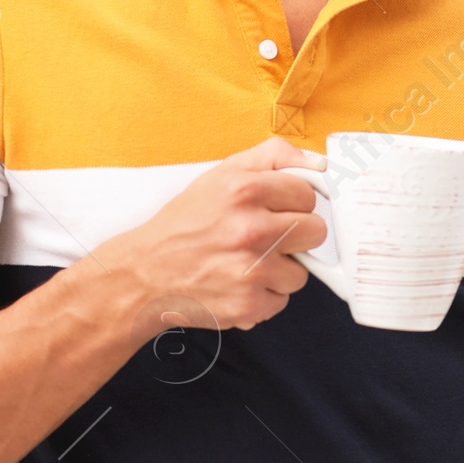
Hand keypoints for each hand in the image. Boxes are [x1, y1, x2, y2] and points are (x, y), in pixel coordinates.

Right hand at [98, 138, 326, 337]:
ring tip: (245, 263)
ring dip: (279, 270)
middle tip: (265, 237)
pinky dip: (263, 296)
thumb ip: (272, 157)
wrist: (145, 274)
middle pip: (315, 232)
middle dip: (295, 236)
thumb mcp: (220, 175)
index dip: (293, 203)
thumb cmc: (184, 224)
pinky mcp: (249, 305)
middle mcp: (251, 229)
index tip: (275, 210)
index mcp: (245, 191)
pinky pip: (281, 299)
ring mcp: (252, 270)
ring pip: (301, 272)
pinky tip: (237, 284)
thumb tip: (318, 163)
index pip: (307, 194)